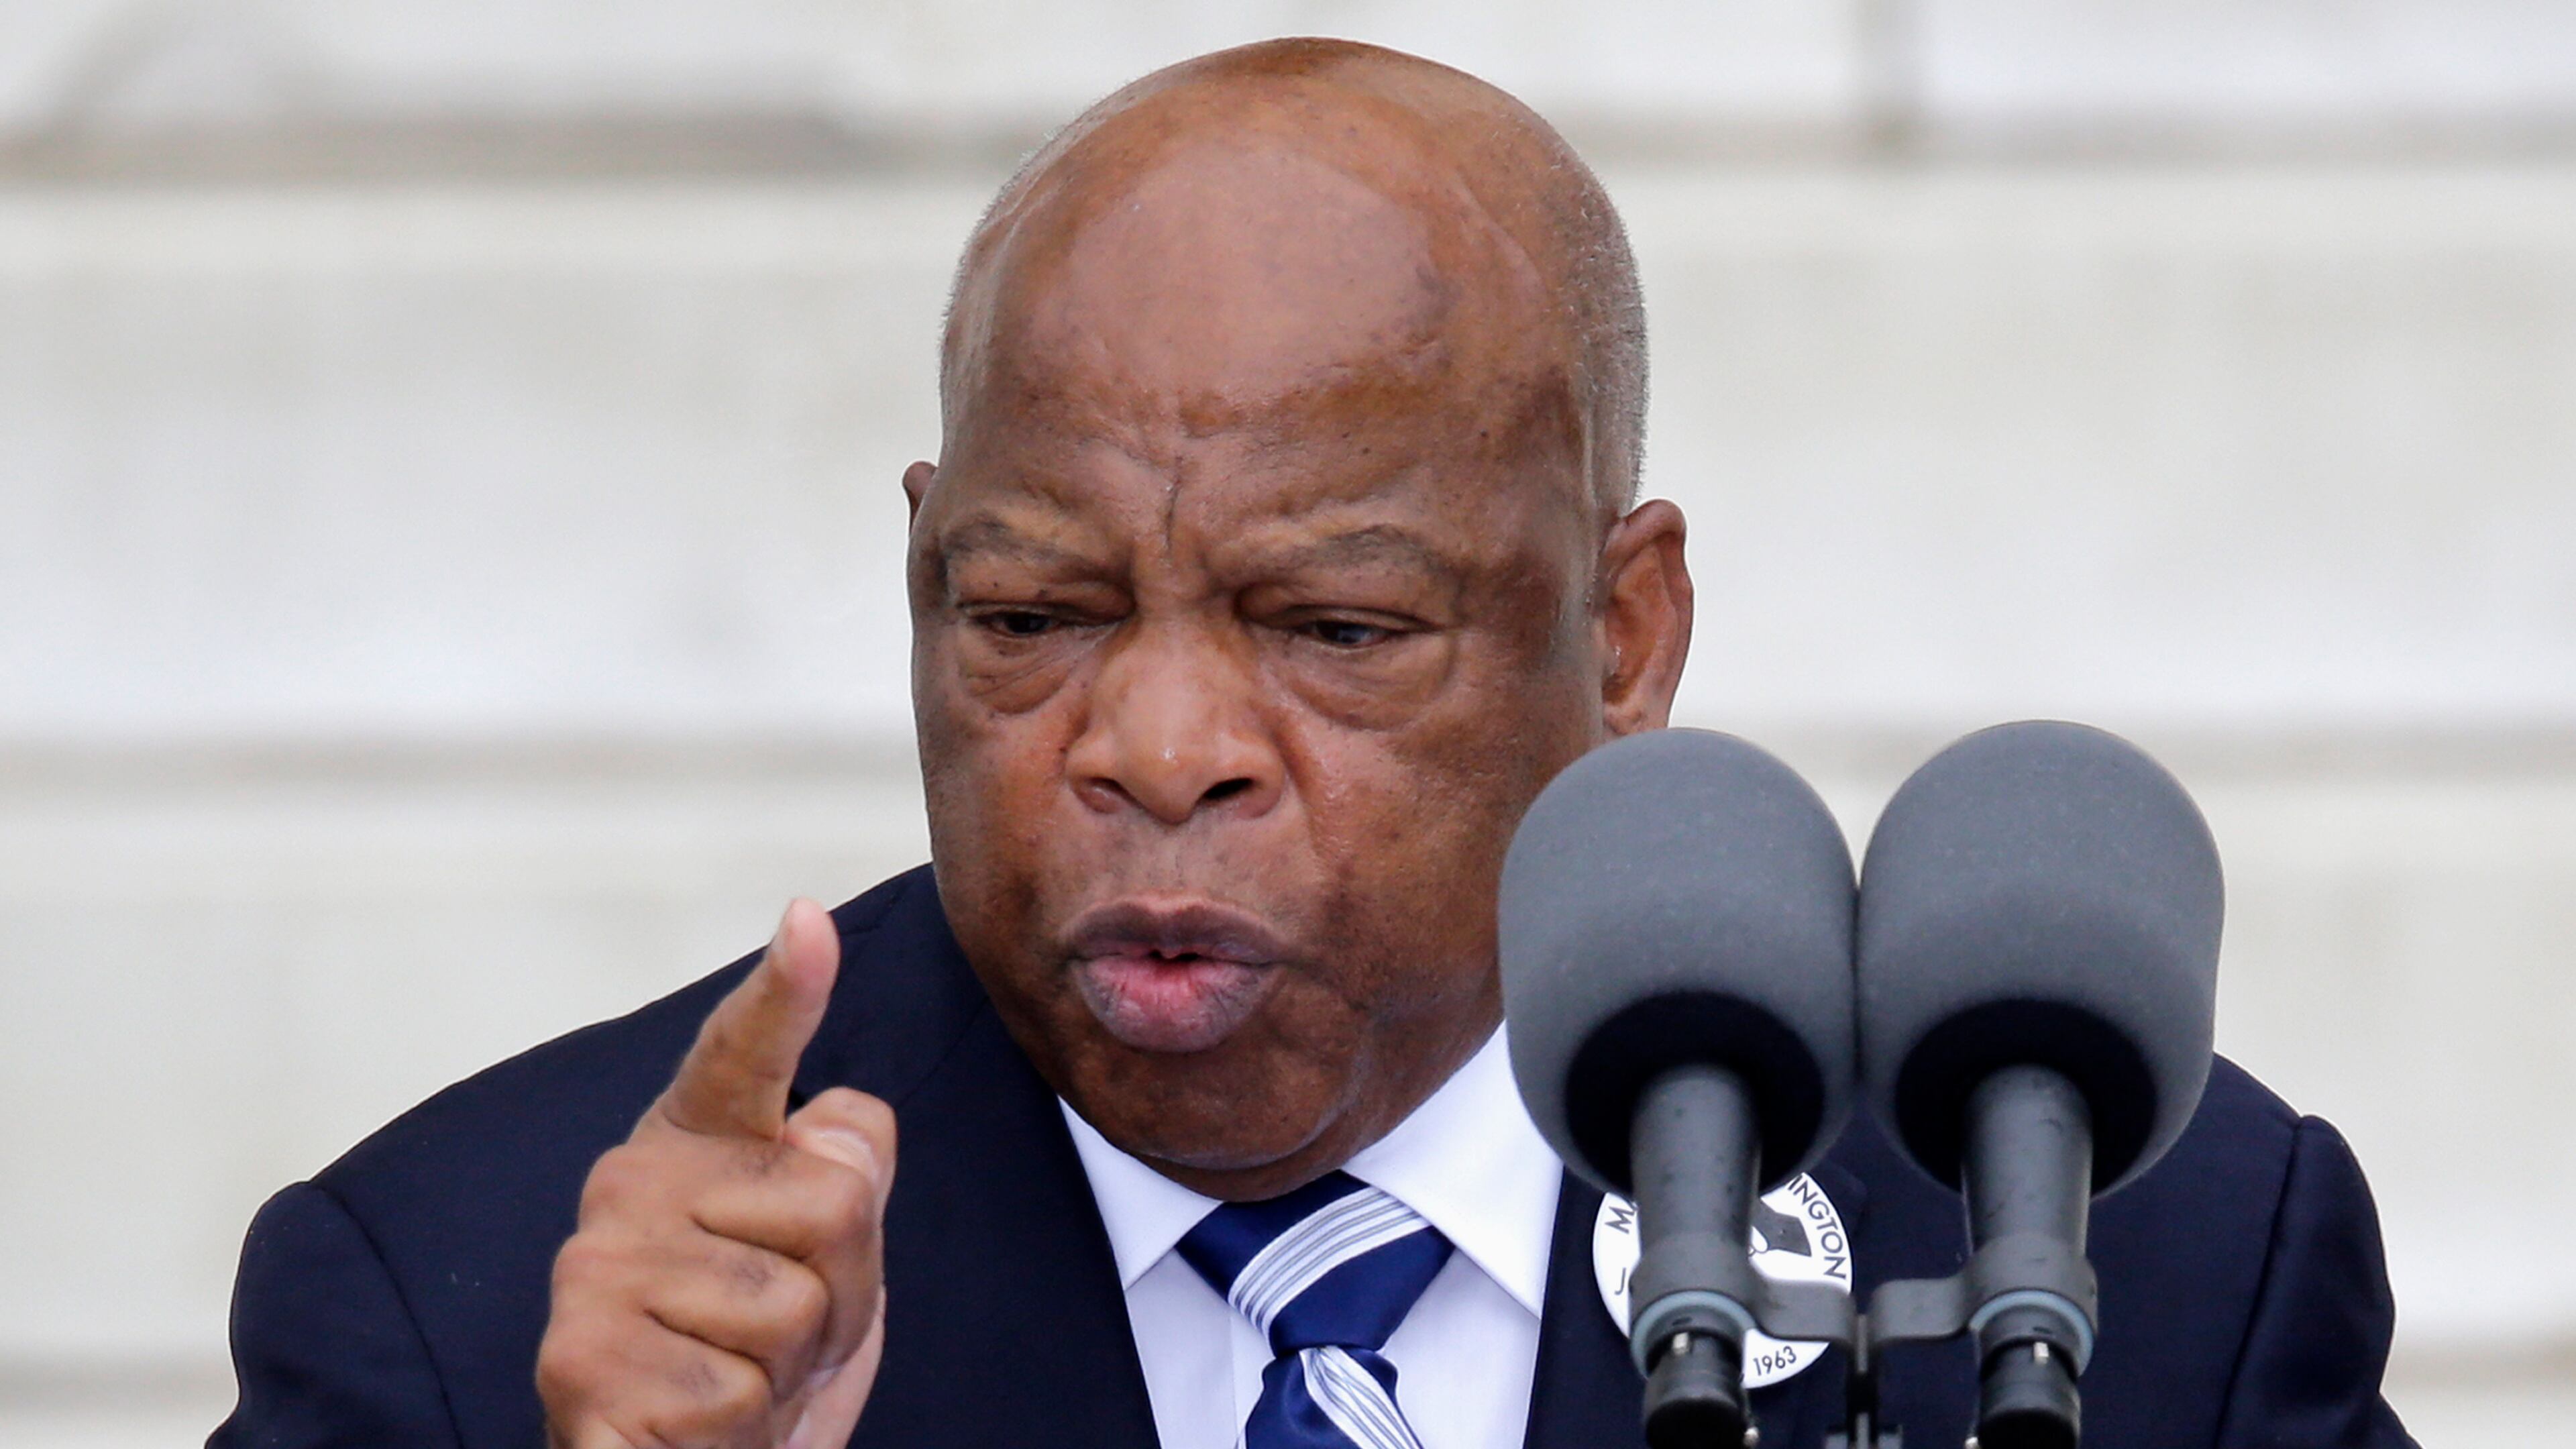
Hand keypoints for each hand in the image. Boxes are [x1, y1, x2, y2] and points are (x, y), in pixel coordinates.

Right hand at [539, 899, 896, 1448]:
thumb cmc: (756, 1356)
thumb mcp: (826, 1256)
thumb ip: (844, 1171)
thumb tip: (835, 1122)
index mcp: (692, 1141)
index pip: (744, 1051)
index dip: (786, 990)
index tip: (809, 922)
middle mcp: (627, 1186)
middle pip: (834, 1208)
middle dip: (838, 1296)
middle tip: (778, 1338)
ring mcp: (593, 1274)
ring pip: (793, 1313)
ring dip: (788, 1374)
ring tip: (737, 1381)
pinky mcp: (576, 1369)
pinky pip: (730, 1394)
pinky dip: (738, 1433)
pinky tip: (696, 1432)